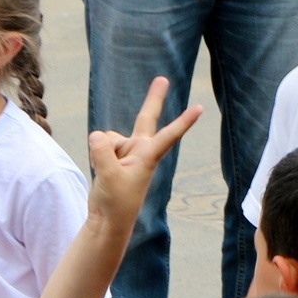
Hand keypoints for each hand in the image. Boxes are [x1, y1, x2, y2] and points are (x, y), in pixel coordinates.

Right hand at [84, 77, 203, 228]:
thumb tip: (97, 134)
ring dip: (103, 152)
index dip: (184, 121)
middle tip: (162, 79)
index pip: (169, 135)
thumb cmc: (117, 202)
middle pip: (146, 118)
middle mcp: (140, 149)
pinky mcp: (114, 155)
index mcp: (149, 156)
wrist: (108, 219)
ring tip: (109, 174)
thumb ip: (103, 151)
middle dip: (154, 98)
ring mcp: (127, 151)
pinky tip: (102, 170)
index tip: (200, 108)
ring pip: (108, 137)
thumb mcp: (109, 176)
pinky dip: (97, 155)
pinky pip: (100, 144)